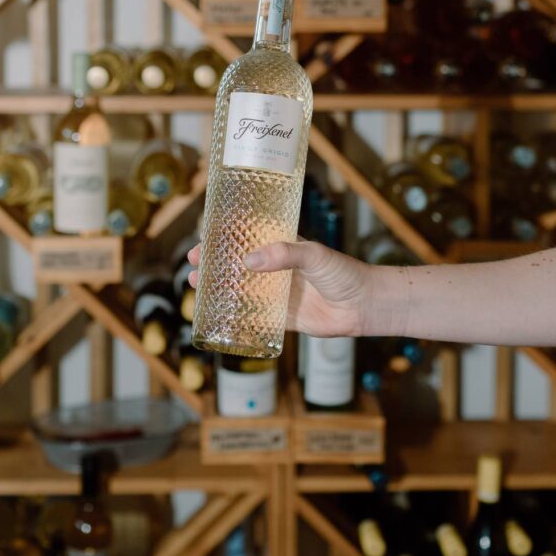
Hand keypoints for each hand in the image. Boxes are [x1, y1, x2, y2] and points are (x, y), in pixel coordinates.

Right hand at [188, 237, 367, 336]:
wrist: (363, 305)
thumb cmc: (343, 272)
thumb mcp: (314, 255)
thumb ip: (285, 255)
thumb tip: (249, 261)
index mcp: (281, 247)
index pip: (246, 238)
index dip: (222, 239)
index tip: (202, 241)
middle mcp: (275, 269)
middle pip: (237, 264)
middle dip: (213, 264)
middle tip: (192, 266)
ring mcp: (276, 293)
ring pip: (239, 290)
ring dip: (218, 288)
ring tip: (195, 287)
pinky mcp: (281, 318)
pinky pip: (253, 317)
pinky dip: (235, 316)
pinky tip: (217, 316)